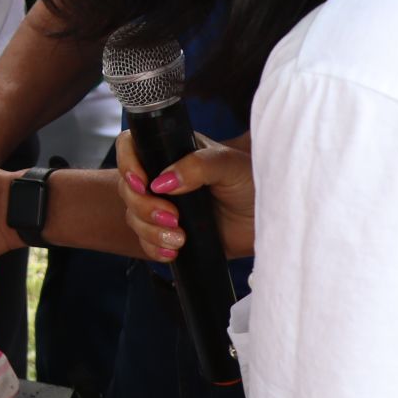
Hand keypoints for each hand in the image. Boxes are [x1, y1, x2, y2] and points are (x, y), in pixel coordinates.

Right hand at [114, 131, 255, 261]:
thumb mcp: (230, 166)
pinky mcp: (170, 232)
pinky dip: (154, 248)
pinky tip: (173, 251)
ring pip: (134, 216)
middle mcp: (164, 177)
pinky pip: (146, 242)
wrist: (270, 223)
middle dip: (143, 207)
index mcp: (173, 152)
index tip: (142, 184)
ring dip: (150, 231)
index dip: (127, 163)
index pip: (132, 146)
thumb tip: (163, 181)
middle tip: (172, 218)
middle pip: (129, 188)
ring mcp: (165, 206)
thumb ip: (197, 166)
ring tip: (180, 238)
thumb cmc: (254, 185)